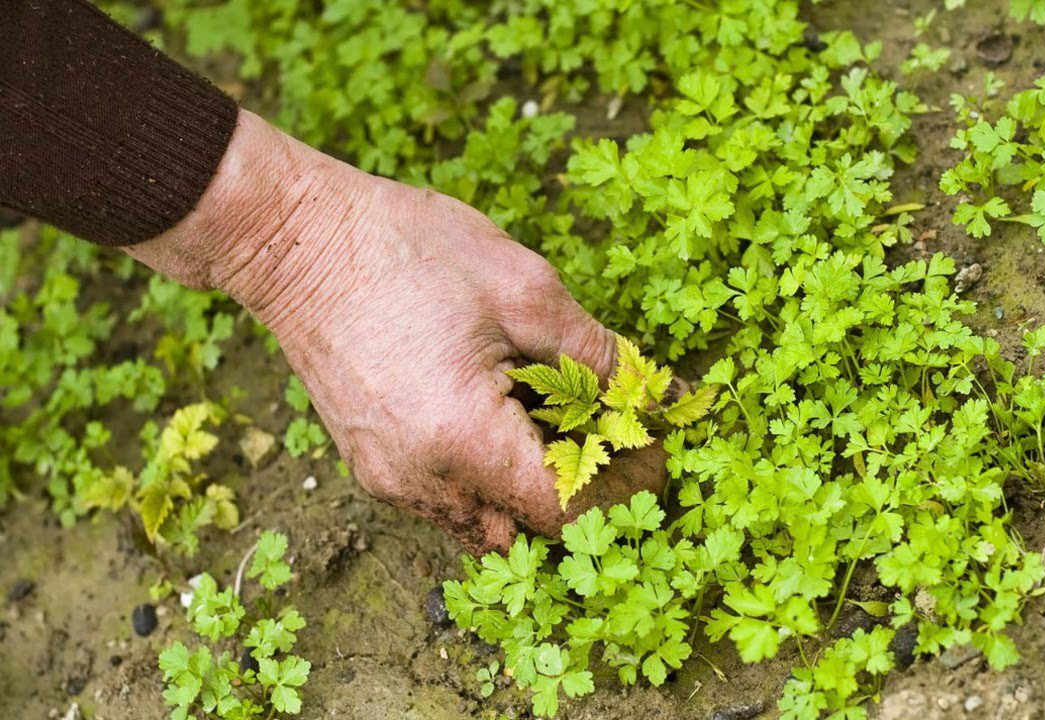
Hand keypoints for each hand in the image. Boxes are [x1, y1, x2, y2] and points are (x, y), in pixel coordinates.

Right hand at [124, 110, 665, 553]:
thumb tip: (655, 394)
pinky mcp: (374, 465)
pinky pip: (448, 498)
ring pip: (487, 520)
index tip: (655, 444)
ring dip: (534, 485)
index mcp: (467, 441)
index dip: (624, 483)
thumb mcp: (526, 290)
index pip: (568, 507)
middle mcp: (425, 480)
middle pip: (530, 526)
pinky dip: (490, 475)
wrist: (299, 241)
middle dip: (585, 485)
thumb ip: (597, 356)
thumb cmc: (408, 252)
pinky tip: (506, 415)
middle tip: (614, 427)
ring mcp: (392, 479)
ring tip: (559, 418)